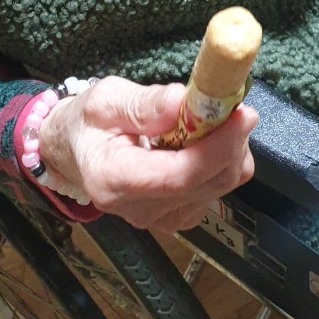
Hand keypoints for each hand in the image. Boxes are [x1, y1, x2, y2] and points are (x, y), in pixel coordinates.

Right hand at [37, 76, 256, 229]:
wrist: (76, 151)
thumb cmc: (88, 123)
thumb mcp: (105, 99)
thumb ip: (143, 103)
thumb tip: (182, 101)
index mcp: (115, 180)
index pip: (179, 176)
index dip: (218, 147)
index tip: (242, 115)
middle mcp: (140, 211)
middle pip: (207, 183)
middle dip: (231, 142)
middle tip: (235, 104)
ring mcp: (161, 219)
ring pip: (218, 188)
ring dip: (229, 150)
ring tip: (213, 118)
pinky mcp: (177, 216)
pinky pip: (216, 191)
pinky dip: (223, 161)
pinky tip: (207, 139)